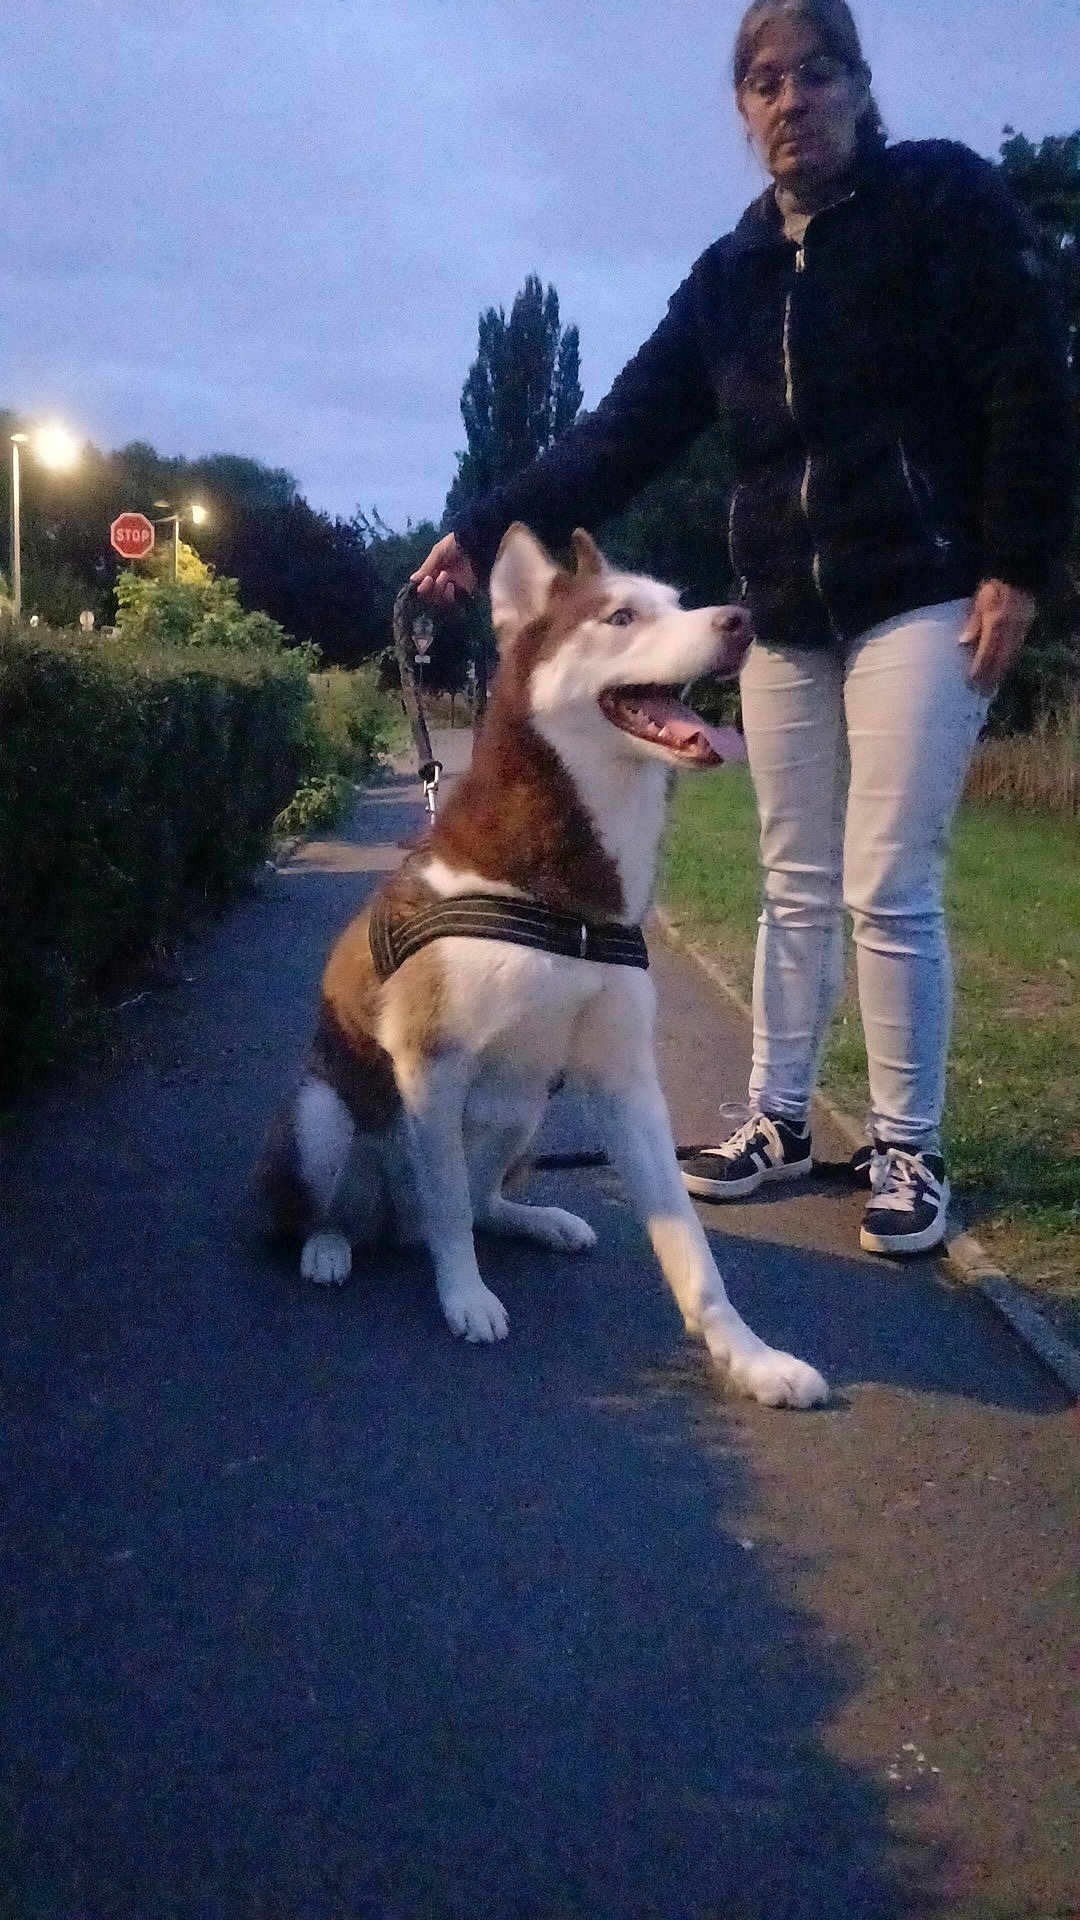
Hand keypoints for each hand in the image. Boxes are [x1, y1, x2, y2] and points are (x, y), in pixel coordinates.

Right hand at [410, 533, 476, 605]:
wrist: (476, 542)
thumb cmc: (456, 543)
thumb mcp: (438, 552)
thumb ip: (427, 567)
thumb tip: (413, 580)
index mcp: (434, 572)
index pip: (424, 588)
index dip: (422, 588)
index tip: (426, 579)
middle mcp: (443, 582)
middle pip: (430, 597)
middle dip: (429, 590)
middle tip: (432, 578)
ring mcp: (454, 588)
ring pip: (440, 601)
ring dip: (438, 592)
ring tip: (445, 576)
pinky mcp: (466, 592)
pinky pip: (453, 603)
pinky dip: (449, 597)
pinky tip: (451, 586)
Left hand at [959, 579, 1036, 694]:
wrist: (1017, 576)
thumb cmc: (991, 587)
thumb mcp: (978, 601)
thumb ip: (972, 623)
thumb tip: (963, 644)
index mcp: (995, 623)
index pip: (986, 652)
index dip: (978, 670)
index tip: (970, 683)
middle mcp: (1010, 630)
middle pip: (999, 660)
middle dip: (989, 678)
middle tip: (980, 693)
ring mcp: (1020, 630)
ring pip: (1010, 658)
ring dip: (1000, 673)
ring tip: (989, 687)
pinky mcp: (1026, 629)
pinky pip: (1016, 651)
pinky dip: (1008, 663)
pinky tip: (1001, 671)